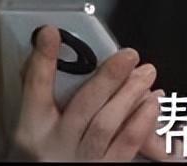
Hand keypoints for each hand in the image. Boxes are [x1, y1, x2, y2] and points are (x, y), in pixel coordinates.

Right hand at [13, 26, 161, 161]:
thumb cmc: (50, 154)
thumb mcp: (37, 128)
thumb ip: (42, 95)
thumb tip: (48, 55)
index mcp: (34, 130)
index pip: (35, 89)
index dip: (43, 59)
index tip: (51, 33)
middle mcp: (57, 146)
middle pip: (83, 106)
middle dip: (108, 76)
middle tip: (128, 55)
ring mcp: (81, 160)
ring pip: (107, 123)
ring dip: (130, 94)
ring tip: (145, 73)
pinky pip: (127, 144)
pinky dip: (142, 121)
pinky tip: (152, 102)